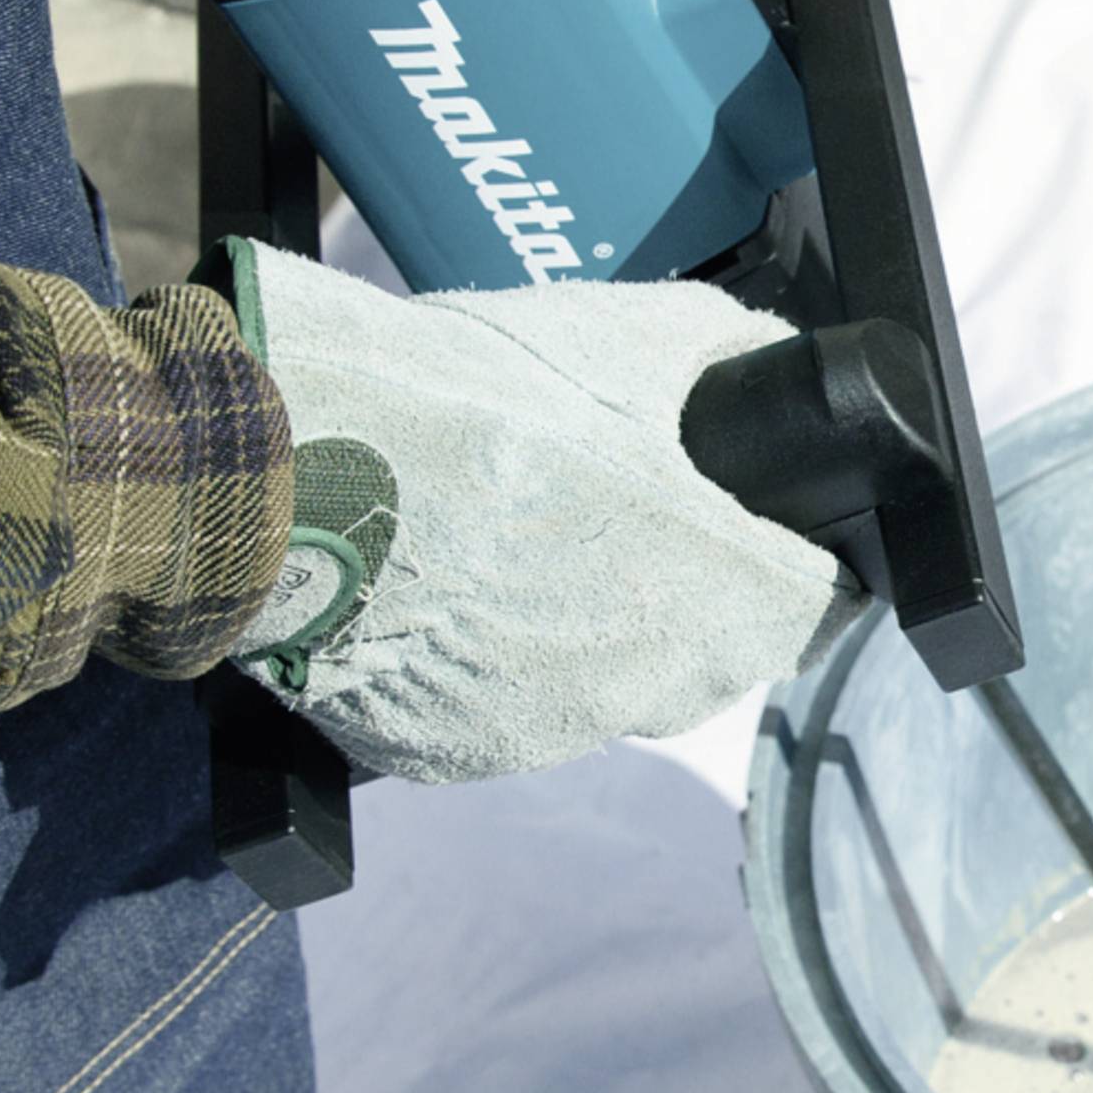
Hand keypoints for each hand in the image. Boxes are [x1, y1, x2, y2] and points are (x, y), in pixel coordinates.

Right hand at [214, 242, 865, 782]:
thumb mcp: (620, 335)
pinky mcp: (451, 757)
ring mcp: (545, 732)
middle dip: (701, 595)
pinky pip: (513, 711)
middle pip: (717, 654)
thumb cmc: (463, 395)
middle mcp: (641, 683)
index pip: (815, 610)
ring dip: (596, 629)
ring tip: (529, 540)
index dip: (803, 565)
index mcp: (706, 586)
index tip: (777, 535)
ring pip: (612, 686)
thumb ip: (721, 350)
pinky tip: (459, 586)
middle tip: (639, 514)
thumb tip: (767, 354)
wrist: (277, 468)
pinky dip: (504, 660)